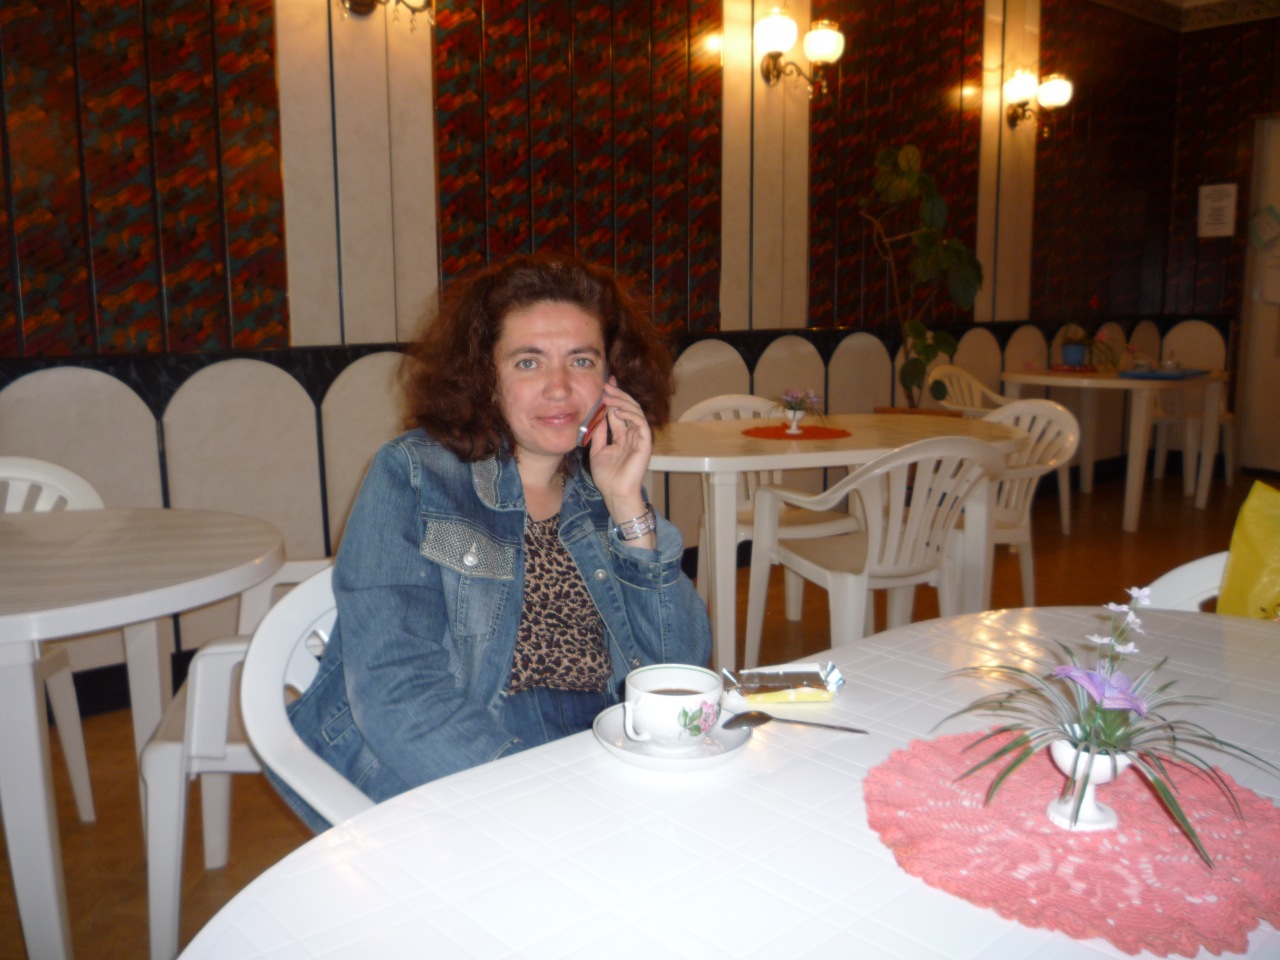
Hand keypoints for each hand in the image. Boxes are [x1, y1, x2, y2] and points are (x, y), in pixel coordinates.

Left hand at [587, 379, 652, 525]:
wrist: (615, 493)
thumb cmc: (607, 477)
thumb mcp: (597, 450)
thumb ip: (599, 433)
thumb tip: (598, 415)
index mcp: (622, 436)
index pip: (619, 412)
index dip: (613, 398)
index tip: (604, 385)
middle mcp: (632, 434)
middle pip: (628, 408)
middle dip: (618, 395)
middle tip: (607, 384)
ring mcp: (639, 438)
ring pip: (635, 412)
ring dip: (623, 401)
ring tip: (610, 395)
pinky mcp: (645, 443)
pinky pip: (640, 423)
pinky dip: (630, 414)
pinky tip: (618, 410)